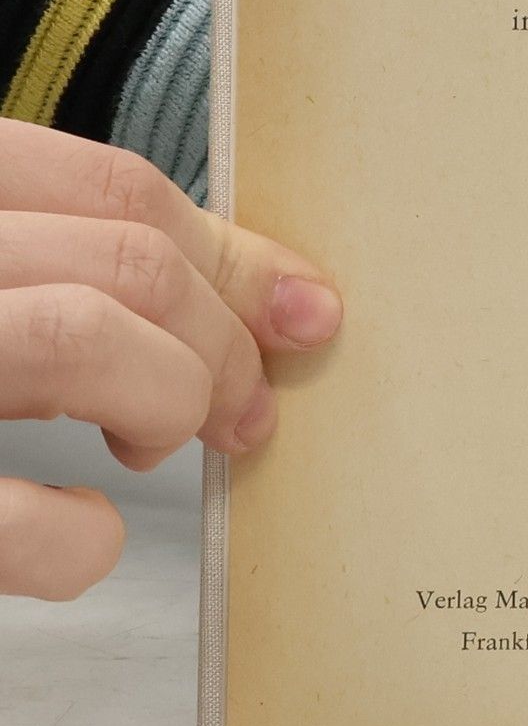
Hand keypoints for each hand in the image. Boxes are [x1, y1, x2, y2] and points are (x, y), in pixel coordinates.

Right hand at [0, 120, 341, 599]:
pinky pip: (17, 521)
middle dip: (222, 343)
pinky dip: (79, 541)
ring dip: (168, 402)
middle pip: (126, 260)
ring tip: (152, 447)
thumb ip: (79, 264)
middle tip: (243, 414)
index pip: (112, 185)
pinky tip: (74, 538)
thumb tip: (285, 298)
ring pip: (86, 335)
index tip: (302, 316)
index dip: (233, 256)